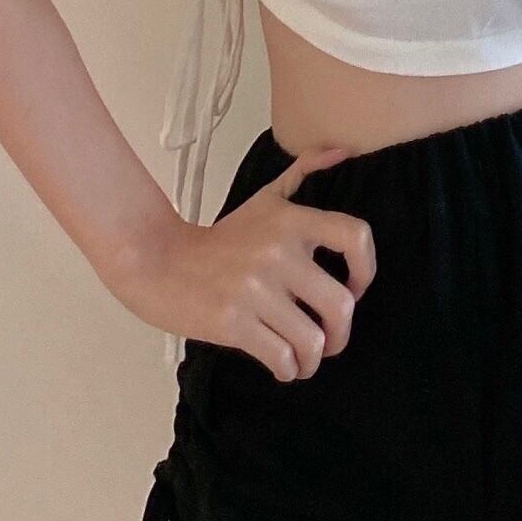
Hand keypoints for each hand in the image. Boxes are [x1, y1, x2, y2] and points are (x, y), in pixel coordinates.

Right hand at [119, 146, 376, 379]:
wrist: (155, 260)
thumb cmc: (217, 239)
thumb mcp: (263, 199)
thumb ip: (303, 173)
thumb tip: (343, 151)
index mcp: (291, 220)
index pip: (355, 236)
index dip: (366, 270)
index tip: (354, 289)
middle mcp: (278, 251)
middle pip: (341, 305)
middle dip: (340, 335)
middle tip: (329, 343)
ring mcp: (255, 288)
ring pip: (312, 339)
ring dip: (313, 360)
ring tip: (302, 361)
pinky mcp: (233, 321)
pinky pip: (281, 357)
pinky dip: (288, 370)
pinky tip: (282, 366)